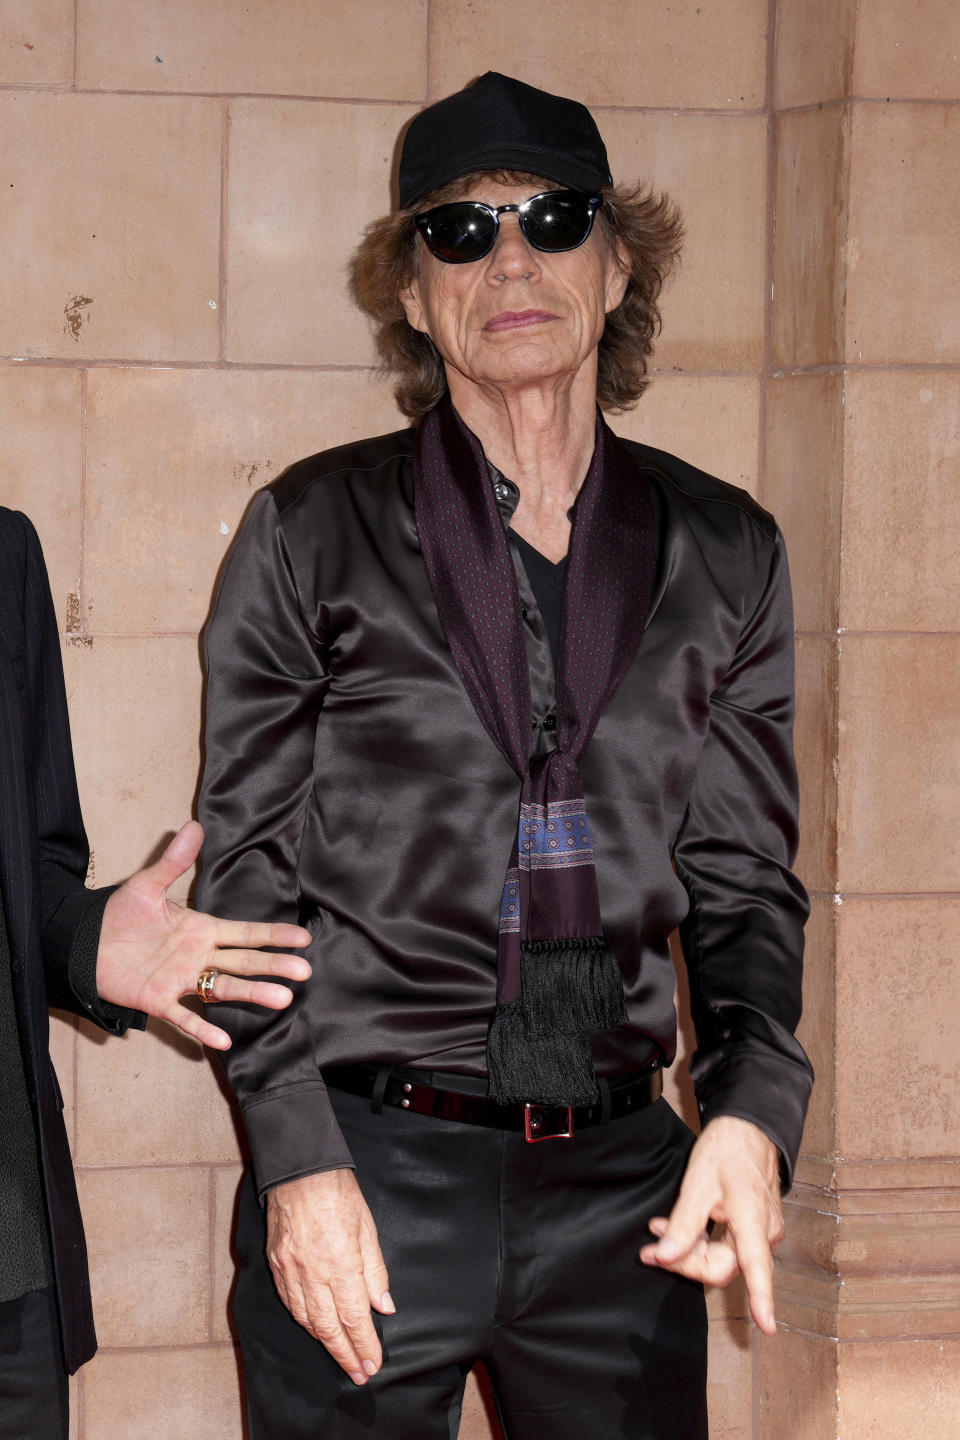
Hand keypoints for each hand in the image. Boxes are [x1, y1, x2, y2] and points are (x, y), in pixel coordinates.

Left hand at [96, 821, 311, 1048]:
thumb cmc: (118, 914)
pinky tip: (223, 1041)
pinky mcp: (158, 1000)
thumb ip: (173, 862)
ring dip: (252, 994)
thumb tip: (194, 827)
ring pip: (223, 989)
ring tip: (281, 999)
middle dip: (274, 966)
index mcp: (202, 929)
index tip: (304, 938)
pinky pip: (184, 1017)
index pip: (246, 933)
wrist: (85, 943)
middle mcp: (199, 957)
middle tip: (303, 972)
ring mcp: (182, 980)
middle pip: (244, 962)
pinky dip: (202, 1029)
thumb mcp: (147, 885)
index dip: (274, 935)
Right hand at [267, 1169, 393, 1383]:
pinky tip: (314, 1328)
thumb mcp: (367, 1227)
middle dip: (346, 1355)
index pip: (355, 1318)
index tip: (373, 1364)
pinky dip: (304, 1321)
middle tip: (360, 1374)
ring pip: (307, 1320)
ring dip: (325, 1343)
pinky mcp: (276, 1264)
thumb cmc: (338, 1192)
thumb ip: (375, 1271)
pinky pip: (290, 1303)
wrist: (300, 1169)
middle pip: (329, 1327)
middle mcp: (312, 1273)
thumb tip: (384, 1306)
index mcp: (340, 1264)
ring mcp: (290, 1270)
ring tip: (341, 1357)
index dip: (364, 1345)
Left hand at [638, 1115, 783, 1334]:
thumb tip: (665, 1256)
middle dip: (686, 1261)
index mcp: (753, 1220)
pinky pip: (728, 1247)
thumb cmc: (727, 1150)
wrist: (748, 1127)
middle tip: (650, 1249)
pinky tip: (679, 1229)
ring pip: (723, 1258)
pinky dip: (702, 1242)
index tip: (766, 1326)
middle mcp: (764, 1232)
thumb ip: (682, 1225)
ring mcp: (762, 1231)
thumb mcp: (697, 1184)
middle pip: (723, 1266)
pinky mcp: (756, 1228)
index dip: (761, 1299)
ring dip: (691, 1250)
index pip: (756, 1267)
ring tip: (657, 1232)